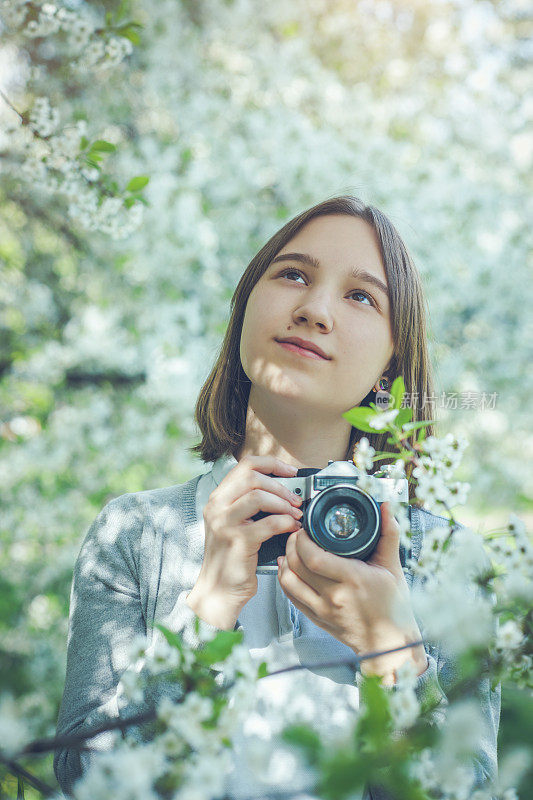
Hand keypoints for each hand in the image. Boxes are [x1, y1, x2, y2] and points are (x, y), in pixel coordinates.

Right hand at [186, 454, 303, 629]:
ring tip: (296, 514)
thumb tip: (286, 490)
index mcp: (218, 498)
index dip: (272, 464)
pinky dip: (285, 523)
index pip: (245, 465)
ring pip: (258, 496)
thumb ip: (251, 504)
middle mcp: (217, 507)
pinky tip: (292, 528)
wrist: (218, 591)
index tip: (291, 472)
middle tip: (297, 499)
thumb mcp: (235, 524)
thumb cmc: (233, 558)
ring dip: (284, 503)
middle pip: (252, 477)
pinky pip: (268, 523)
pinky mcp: (237, 542)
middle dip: (281, 486)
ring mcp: (224, 523)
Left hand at [276, 502, 427, 685]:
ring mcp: (322, 609)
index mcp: (353, 579)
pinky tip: (289, 568)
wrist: (388, 642)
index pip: (314, 557)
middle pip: (297, 565)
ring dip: (285, 560)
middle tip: (297, 534)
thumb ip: (388, 533)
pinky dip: (285, 578)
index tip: (305, 529)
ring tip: (292, 549)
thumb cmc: (393, 607)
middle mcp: (334, 596)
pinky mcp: (316, 618)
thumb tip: (386, 507)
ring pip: (288, 581)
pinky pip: (290, 596)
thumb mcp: (393, 567)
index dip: (302, 539)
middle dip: (292, 544)